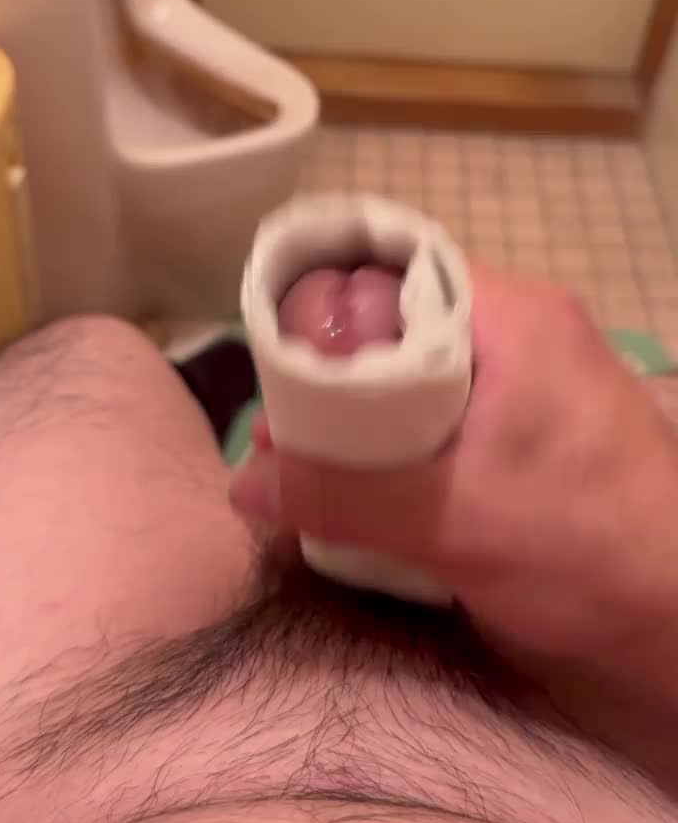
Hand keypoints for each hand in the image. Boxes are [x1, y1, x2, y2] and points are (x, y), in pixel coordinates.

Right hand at [231, 267, 677, 688]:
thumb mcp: (447, 521)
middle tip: (286, 436)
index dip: (324, 314)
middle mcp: (525, 328)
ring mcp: (539, 377)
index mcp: (510, 316)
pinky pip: (455, 410)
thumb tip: (243, 485)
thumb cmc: (580, 547)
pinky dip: (409, 441)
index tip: (276, 373)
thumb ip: (339, 496)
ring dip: (371, 418)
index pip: (392, 274)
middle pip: (403, 324)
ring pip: (427, 372)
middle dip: (338, 378)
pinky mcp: (542, 425)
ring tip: (317, 468)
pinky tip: (375, 486)